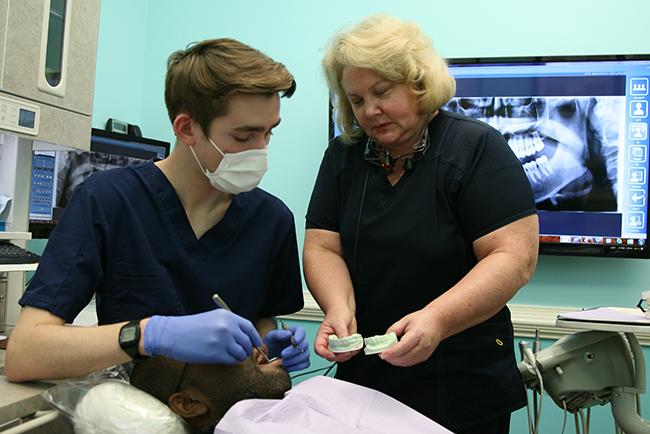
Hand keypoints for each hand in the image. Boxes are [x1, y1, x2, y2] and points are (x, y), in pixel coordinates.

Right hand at [143, 309, 262, 363]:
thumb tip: (246, 337)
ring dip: (239, 357)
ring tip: (231, 356)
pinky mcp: (216, 354)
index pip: (249, 327)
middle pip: (248, 341)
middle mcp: (227, 327)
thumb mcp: (213, 318)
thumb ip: (230, 325)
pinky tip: (224, 359)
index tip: (257, 344)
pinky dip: (232, 361)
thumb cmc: (191, 327)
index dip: (255, 338)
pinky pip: (232, 360)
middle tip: (242, 353)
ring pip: (242, 352)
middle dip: (247, 349)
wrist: (171, 334)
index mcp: (227, 316)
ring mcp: (222, 340)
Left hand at [263, 326, 310, 371]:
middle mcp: (300, 341)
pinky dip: (297, 366)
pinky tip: (287, 367)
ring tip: (282, 362)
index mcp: (293, 332)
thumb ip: (278, 334)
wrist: (266, 358)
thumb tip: (289, 334)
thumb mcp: (270, 338)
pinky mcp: (302, 361)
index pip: (301, 331)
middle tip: (282, 355)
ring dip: (294, 360)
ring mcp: (302, 352)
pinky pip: (306, 364)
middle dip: (293, 351)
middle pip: (304, 344)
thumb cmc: (269, 345)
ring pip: (306, 355)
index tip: (295, 341)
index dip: (300, 336)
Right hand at [315, 311, 358, 362]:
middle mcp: (329, 343)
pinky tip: (356, 346)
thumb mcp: (339, 322)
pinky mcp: (345, 345)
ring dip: (348, 354)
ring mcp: (337, 345)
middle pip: (331, 356)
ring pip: (340, 357)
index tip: (335, 353)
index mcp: (322, 337)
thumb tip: (345, 344)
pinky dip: (353, 351)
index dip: (326, 354)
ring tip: (353, 346)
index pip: (319, 350)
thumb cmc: (337, 313)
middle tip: (347, 350)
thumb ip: (342, 335)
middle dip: (340, 356)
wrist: (345, 310)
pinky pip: (348, 353)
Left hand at [380, 309, 443, 366]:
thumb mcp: (405, 320)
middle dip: (391, 358)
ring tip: (388, 355)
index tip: (382, 353)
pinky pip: (411, 362)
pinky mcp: (425, 357)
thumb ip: (393, 330)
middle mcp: (423, 345)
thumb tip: (385, 340)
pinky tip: (396, 356)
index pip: (402, 347)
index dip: (391, 352)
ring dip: (395, 361)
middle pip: (404, 358)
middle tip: (382, 354)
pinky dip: (402, 361)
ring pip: (407, 362)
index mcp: (418, 334)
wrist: (438, 322)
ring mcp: (425, 353)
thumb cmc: (423, 319)